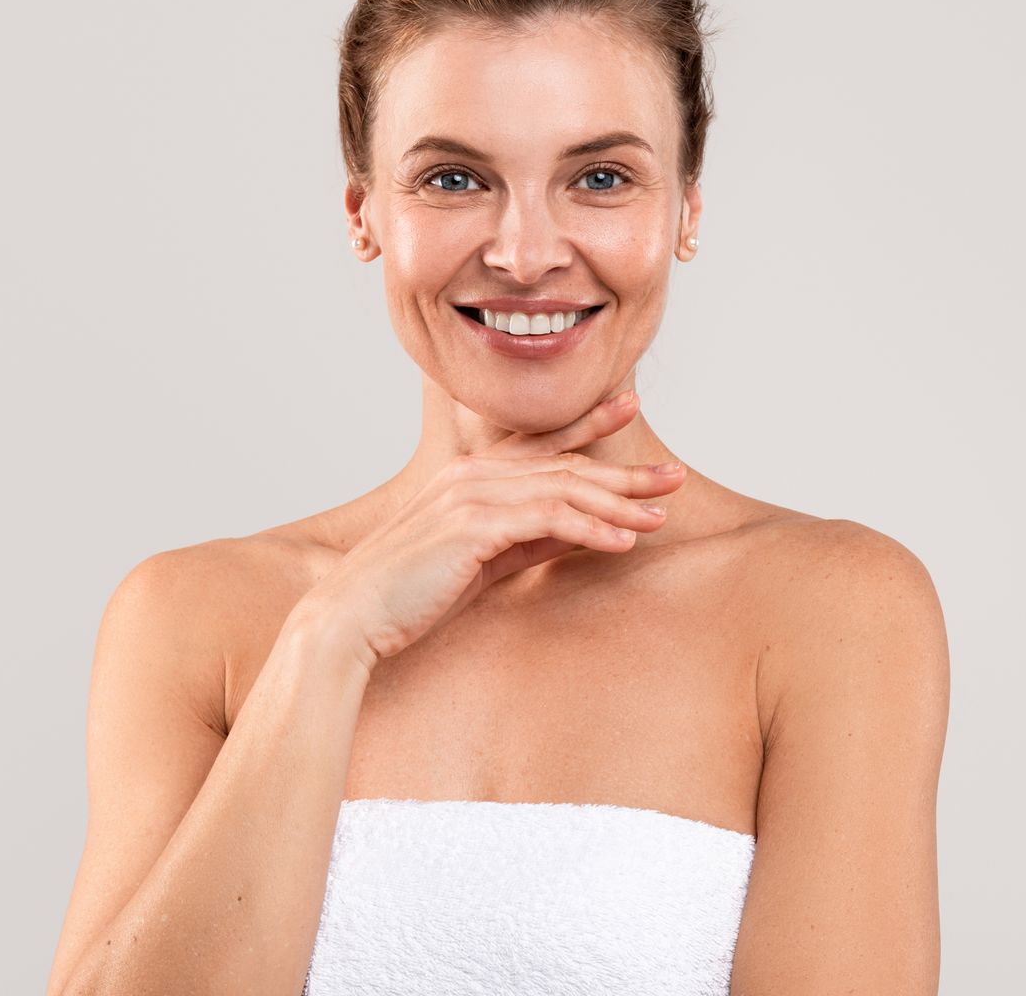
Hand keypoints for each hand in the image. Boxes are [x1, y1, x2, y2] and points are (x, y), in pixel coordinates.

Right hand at [302, 389, 684, 670]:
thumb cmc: (411, 595)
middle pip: (563, 465)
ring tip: (662, 515)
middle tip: (674, 476)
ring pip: (562, 489)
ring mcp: (471, 496)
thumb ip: (527, 540)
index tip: (629, 408)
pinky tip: (624, 540)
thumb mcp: (483, 562)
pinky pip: (548, 520)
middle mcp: (471, 475)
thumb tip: (580, 531)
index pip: (540, 443)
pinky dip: (590, 528)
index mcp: (468, 476)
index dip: (587, 425)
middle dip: (624, 470)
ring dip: (618, 502)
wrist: (352, 616)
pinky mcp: (474, 526)